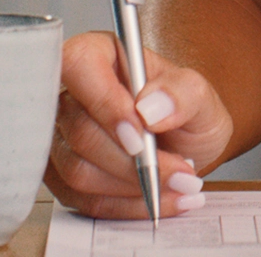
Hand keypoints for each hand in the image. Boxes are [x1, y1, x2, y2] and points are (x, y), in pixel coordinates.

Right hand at [45, 31, 234, 218]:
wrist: (187, 146)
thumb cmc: (186, 111)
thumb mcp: (201, 95)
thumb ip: (183, 93)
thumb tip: (150, 107)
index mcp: (101, 55)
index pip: (79, 65)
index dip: (105, 103)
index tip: (142, 135)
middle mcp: (71, 94)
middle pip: (79, 131)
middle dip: (132, 161)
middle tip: (180, 171)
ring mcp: (60, 137)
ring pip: (77, 170)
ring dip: (132, 186)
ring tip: (177, 185)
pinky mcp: (60, 175)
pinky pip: (81, 199)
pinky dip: (123, 206)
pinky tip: (157, 199)